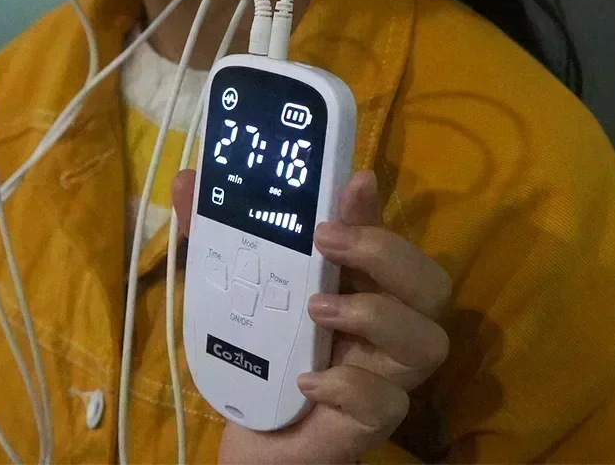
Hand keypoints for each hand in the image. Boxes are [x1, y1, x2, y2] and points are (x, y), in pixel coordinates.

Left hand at [172, 170, 452, 464]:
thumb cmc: (257, 352)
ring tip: (316, 310)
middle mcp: (384, 322)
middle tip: (326, 241)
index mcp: (356, 282)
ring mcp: (384, 373)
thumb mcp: (234, 287)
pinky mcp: (370, 421)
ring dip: (375, 316)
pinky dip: (349, 386)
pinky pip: (387, 403)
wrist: (253, 434)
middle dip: (387, 252)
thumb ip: (215, 236)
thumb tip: (184, 180)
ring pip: (427, 340)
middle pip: (430, 283)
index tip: (353, 182)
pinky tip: (306, 381)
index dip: (372, 207)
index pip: (380, 233)